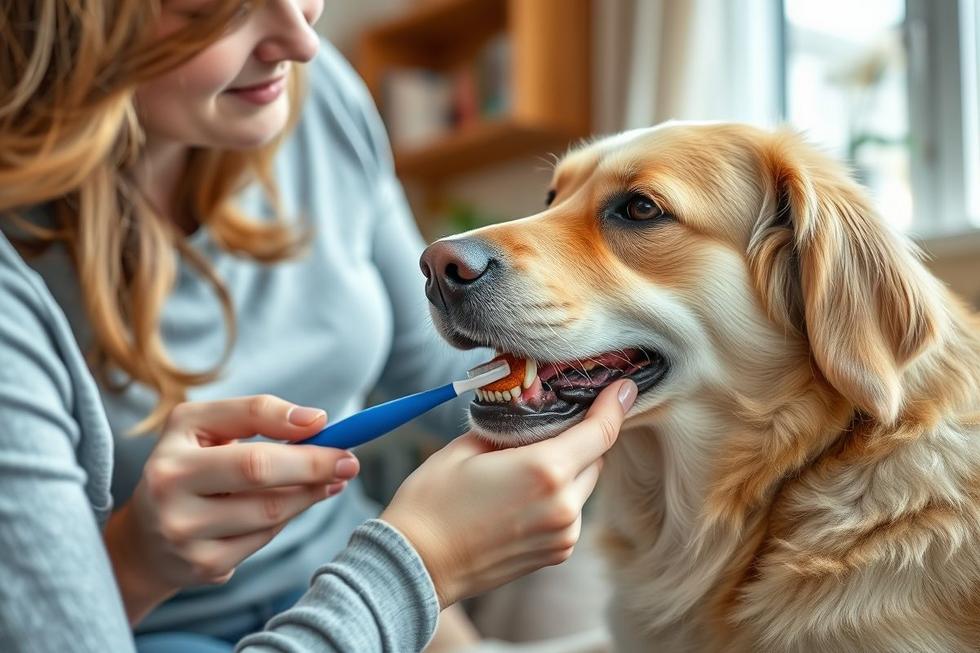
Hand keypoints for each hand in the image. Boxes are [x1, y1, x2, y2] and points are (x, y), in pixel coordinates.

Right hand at [105, 395, 359, 622]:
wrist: (144, 541)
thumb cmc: (189, 468)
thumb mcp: (206, 428)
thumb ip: (257, 414)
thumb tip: (316, 421)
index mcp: (174, 444)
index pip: (243, 419)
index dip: (289, 422)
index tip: (328, 423)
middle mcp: (170, 486)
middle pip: (258, 470)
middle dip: (313, 464)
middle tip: (350, 461)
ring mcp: (185, 531)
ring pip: (270, 510)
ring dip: (309, 494)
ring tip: (330, 480)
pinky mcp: (203, 564)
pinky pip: (264, 538)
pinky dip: (286, 519)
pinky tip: (293, 506)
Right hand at [381, 379, 636, 607]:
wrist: (417, 565)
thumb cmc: (433, 502)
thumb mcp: (466, 447)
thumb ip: (510, 426)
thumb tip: (532, 408)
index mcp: (545, 471)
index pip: (600, 431)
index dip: (616, 404)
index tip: (625, 387)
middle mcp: (564, 506)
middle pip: (596, 457)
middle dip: (581, 436)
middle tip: (551, 421)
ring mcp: (563, 535)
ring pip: (585, 485)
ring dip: (569, 467)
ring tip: (527, 460)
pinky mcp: (557, 553)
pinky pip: (572, 511)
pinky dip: (559, 494)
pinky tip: (523, 491)